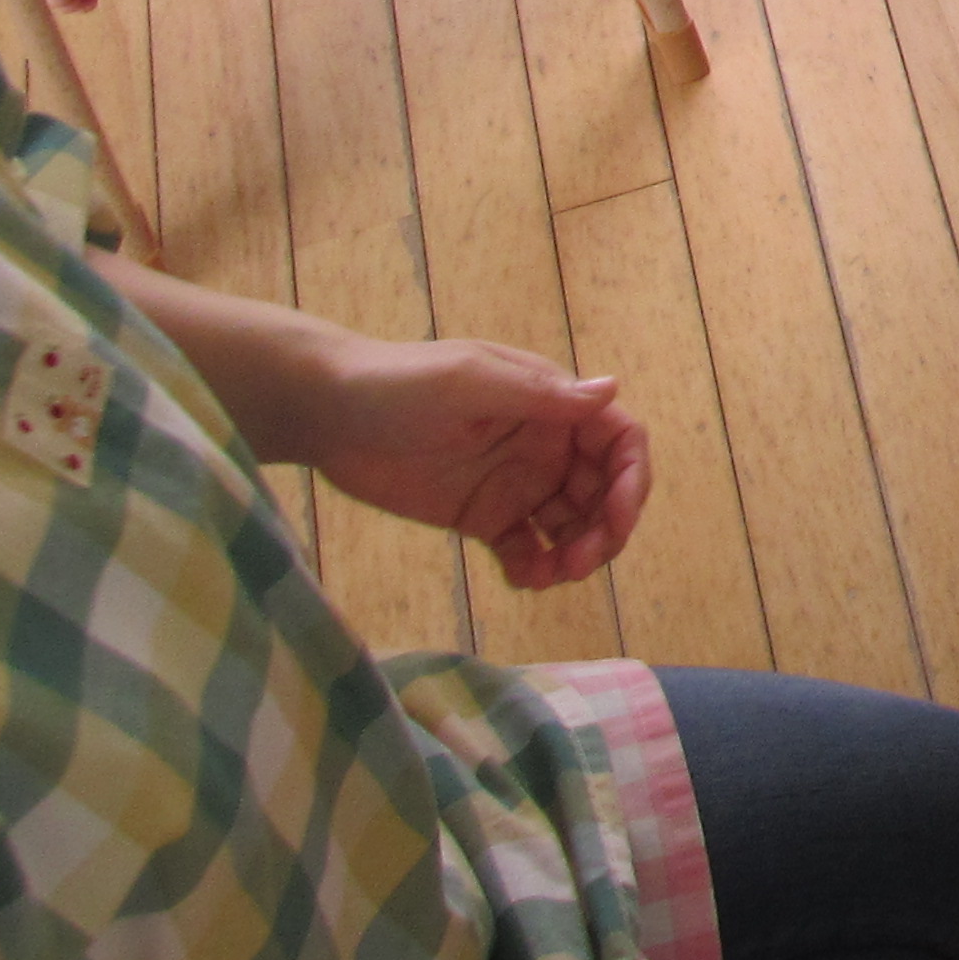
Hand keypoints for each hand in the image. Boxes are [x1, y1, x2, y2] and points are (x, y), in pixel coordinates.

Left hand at [280, 331, 650, 588]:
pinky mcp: (482, 516)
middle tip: (578, 564)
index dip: (631, 479)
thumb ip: (539, 394)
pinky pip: (526, 548)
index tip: (616, 519)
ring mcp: (514, 482)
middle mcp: (543, 444)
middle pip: (602, 491)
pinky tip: (522, 578)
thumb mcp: (470, 381)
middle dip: (605, 530)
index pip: (618, 439)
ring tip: (550, 576)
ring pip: (570, 525)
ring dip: (576, 554)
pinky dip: (535, 567)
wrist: (327, 412)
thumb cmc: (399, 383)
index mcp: (550, 403)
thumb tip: (612, 389)